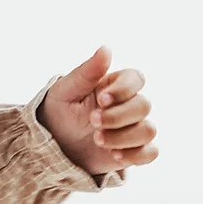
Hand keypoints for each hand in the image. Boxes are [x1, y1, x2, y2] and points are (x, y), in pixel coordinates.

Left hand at [39, 47, 157, 176]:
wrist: (53, 144)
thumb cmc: (59, 112)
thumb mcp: (66, 91)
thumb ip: (87, 72)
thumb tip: (106, 48)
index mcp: (116, 85)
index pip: (136, 80)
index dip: (123, 90)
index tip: (101, 99)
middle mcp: (129, 105)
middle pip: (143, 106)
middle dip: (117, 116)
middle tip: (93, 121)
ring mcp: (133, 128)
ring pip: (148, 131)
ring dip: (123, 137)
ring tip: (97, 140)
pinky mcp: (132, 150)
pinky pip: (150, 153)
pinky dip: (135, 155)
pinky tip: (114, 155)